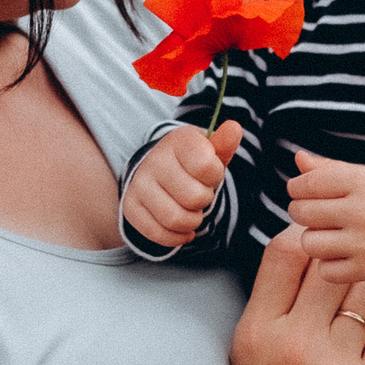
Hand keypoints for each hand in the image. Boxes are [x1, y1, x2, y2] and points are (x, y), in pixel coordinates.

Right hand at [121, 121, 242, 248]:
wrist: (158, 170)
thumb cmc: (192, 163)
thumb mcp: (210, 151)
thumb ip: (224, 143)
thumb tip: (234, 128)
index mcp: (177, 141)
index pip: (206, 166)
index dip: (214, 176)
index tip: (209, 172)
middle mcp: (153, 160)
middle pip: (194, 197)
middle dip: (204, 200)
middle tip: (199, 193)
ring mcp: (139, 184)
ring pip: (176, 219)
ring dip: (192, 221)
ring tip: (192, 211)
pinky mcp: (130, 207)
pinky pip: (158, 234)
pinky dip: (177, 237)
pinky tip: (183, 228)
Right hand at [226, 227, 364, 364]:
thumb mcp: (251, 357)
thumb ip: (272, 304)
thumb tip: (302, 241)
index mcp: (256, 331)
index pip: (287, 249)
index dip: (308, 244)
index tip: (317, 260)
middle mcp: (292, 344)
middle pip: (334, 266)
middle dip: (341, 279)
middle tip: (338, 307)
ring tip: (351, 341)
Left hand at [287, 151, 364, 283]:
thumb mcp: (364, 174)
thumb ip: (328, 167)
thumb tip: (298, 159)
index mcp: (361, 181)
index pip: (306, 184)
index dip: (297, 187)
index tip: (305, 191)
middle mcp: (363, 211)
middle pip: (302, 213)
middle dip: (303, 211)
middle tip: (318, 213)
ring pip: (309, 244)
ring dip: (314, 239)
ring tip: (330, 233)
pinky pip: (325, 270)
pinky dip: (329, 263)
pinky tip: (343, 253)